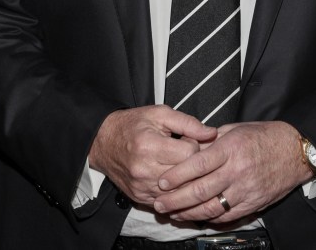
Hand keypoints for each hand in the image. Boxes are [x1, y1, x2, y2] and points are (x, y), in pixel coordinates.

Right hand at [88, 105, 216, 205]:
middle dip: (192, 165)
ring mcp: (141, 187)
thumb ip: (188, 123)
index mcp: (149, 146)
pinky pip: (167, 201)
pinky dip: (175, 192)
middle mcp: (144, 170)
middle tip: (187, 154)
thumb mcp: (160, 114)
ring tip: (181, 166)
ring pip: (179, 192)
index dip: (193, 146)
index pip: (189, 154)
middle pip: (186, 175)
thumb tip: (212, 133)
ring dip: (186, 180)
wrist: (103, 142)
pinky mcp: (140, 198)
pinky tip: (174, 180)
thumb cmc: (133, 124)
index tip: (186, 141)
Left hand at [152, 120, 312, 222]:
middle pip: (200, 190)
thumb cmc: (264, 137)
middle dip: (176, 199)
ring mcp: (245, 190)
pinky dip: (208, 218)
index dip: (177, 175)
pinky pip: (226, 215)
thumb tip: (186, 145)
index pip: (197, 164)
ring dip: (188, 213)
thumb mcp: (235, 129)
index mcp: (230, 148)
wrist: (294, 151)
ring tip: (173, 213)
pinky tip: (195, 216)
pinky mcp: (252, 203)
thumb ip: (210, 139)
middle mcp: (237, 170)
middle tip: (159, 203)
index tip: (161, 181)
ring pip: (211, 207)